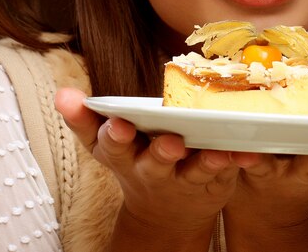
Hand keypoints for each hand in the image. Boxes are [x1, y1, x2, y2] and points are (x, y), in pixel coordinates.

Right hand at [55, 88, 239, 236]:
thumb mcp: (107, 145)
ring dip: (203, 162)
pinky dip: (235, 163)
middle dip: (160, 153)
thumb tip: (61, 94)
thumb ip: (86, 119)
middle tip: (171, 143)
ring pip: (194, 172)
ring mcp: (183, 180)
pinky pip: (225, 173)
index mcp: (124, 157)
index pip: (111, 146)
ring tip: (216, 151)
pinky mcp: (212, 183)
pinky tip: (245, 150)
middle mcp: (152, 171)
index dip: (113, 136)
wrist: (166, 212)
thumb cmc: (135, 161)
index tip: (116, 125)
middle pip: (154, 163)